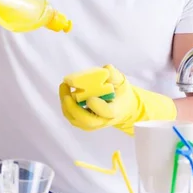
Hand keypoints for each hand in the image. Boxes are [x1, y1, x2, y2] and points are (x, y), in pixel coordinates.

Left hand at [59, 65, 176, 135]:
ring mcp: (96, 123)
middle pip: (84, 120)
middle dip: (71, 105)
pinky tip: (65, 95)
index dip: (93, 102)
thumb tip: (105, 70)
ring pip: (78, 121)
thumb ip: (113, 74)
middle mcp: (105, 120)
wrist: (129, 109)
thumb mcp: (123, 81)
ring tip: (63, 90)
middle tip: (65, 87)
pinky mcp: (90, 122)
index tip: (84, 90)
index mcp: (116, 112)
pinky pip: (76, 119)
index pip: (103, 111)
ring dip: (67, 107)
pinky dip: (68, 109)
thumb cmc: (124, 94)